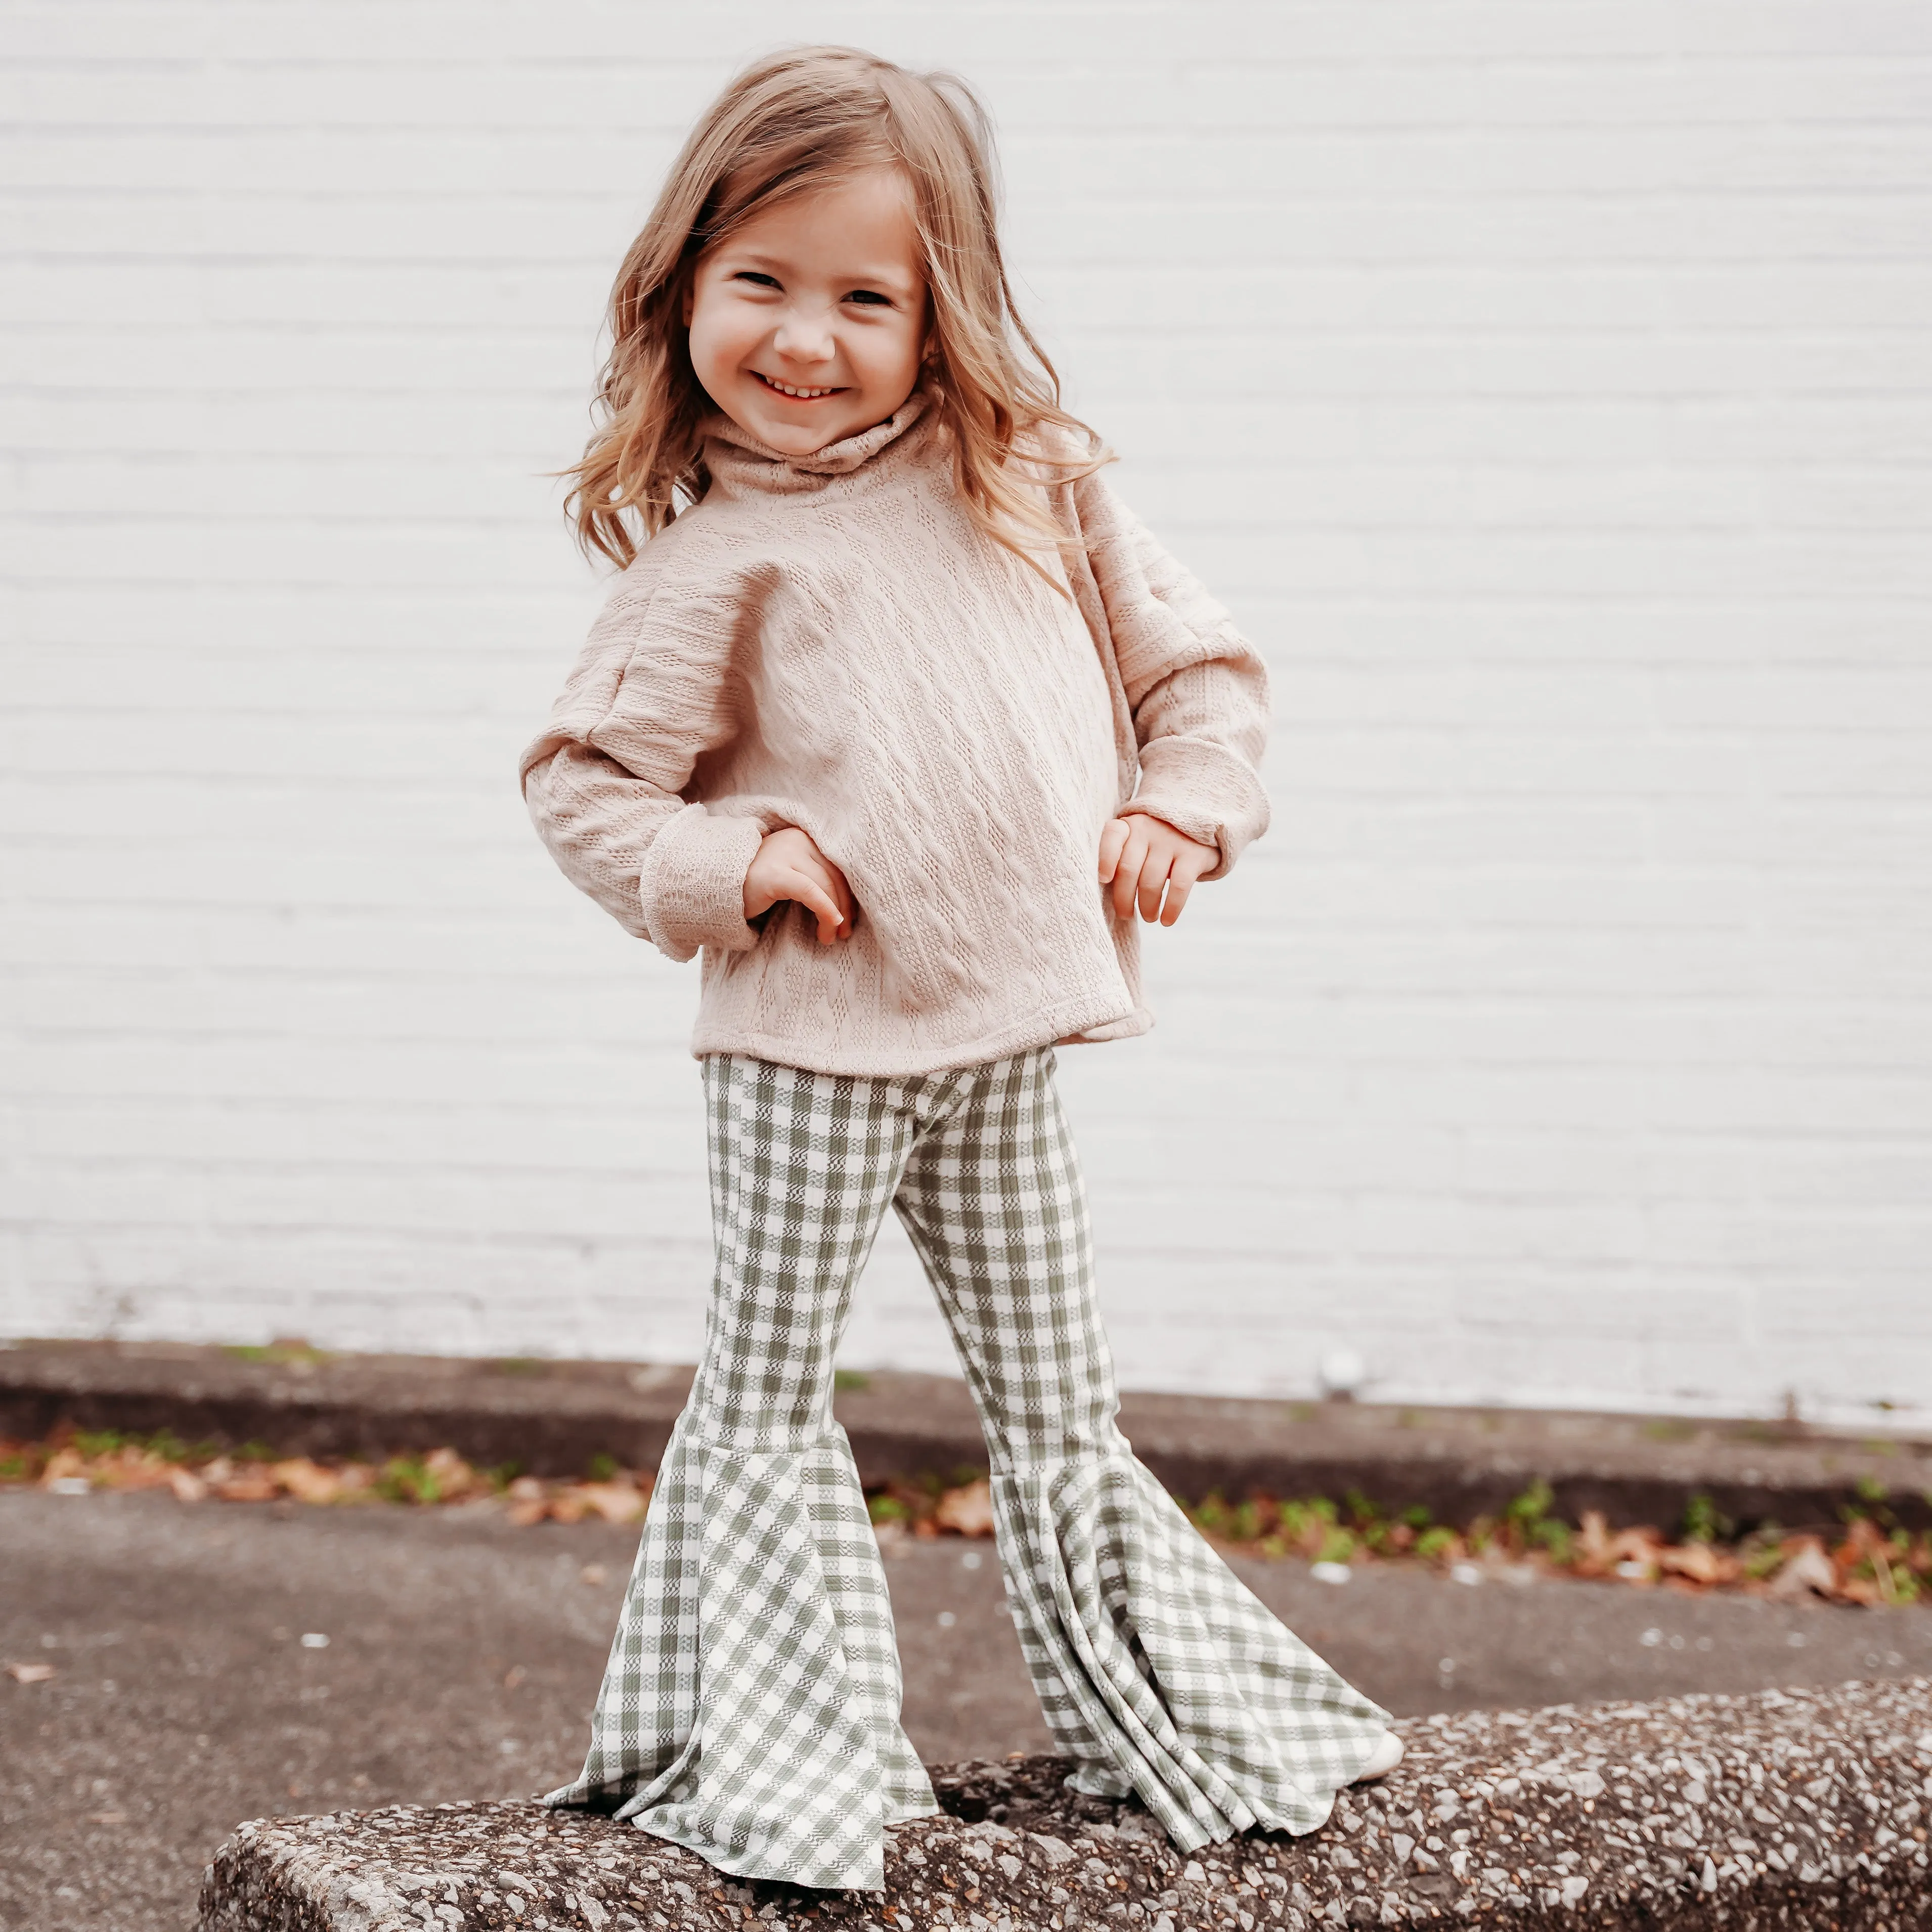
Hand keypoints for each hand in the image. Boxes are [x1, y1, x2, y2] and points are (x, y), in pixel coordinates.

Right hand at [743, 825, 855, 944]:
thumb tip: (847, 903)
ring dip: (834, 916)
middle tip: (844, 933)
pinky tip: (830, 926)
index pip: (838, 866)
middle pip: (836, 875)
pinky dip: (826, 911)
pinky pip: (811, 892)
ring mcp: (785, 853)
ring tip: (830, 937)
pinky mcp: (776, 873)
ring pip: (826, 885)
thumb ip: (814, 879)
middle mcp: (797, 839)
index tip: (849, 920)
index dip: (849, 894)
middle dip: (845, 907)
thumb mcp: (791, 877)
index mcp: (804, 838)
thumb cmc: (755, 887)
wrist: (714, 888)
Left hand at [1098, 814, 1216, 925]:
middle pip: (1128, 869)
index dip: (1105, 859)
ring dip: (1147, 907)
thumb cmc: (1157, 847)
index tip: (1104, 880)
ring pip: (1151, 881)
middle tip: (1125, 915)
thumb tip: (1104, 894)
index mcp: (1129, 826)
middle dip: (1123, 899)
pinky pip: (1179, 886)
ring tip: (1148, 917)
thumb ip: (1121, 859)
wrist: (1199, 834)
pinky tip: (1167, 920)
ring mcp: (1171, 841)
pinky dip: (1171, 907)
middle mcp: (1149, 829)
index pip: (1112, 836)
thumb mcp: (1137, 843)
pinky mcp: (1193, 855)